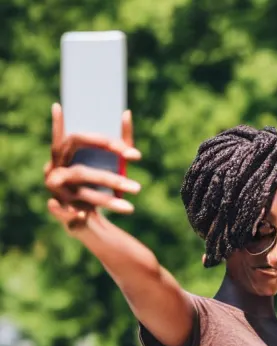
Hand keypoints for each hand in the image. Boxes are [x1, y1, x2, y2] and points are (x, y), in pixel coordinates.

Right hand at [45, 103, 142, 234]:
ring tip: (132, 204)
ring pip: (83, 194)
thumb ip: (121, 141)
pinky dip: (76, 216)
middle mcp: (55, 172)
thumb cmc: (99, 183)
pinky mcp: (61, 213)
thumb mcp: (111, 163)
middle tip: (138, 186)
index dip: (74, 131)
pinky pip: (67, 214)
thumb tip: (127, 113)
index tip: (90, 127)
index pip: (70, 141)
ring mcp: (56, 193)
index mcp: (63, 156)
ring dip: (109, 200)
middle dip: (111, 178)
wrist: (88, 218)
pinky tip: (84, 216)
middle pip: (82, 171)